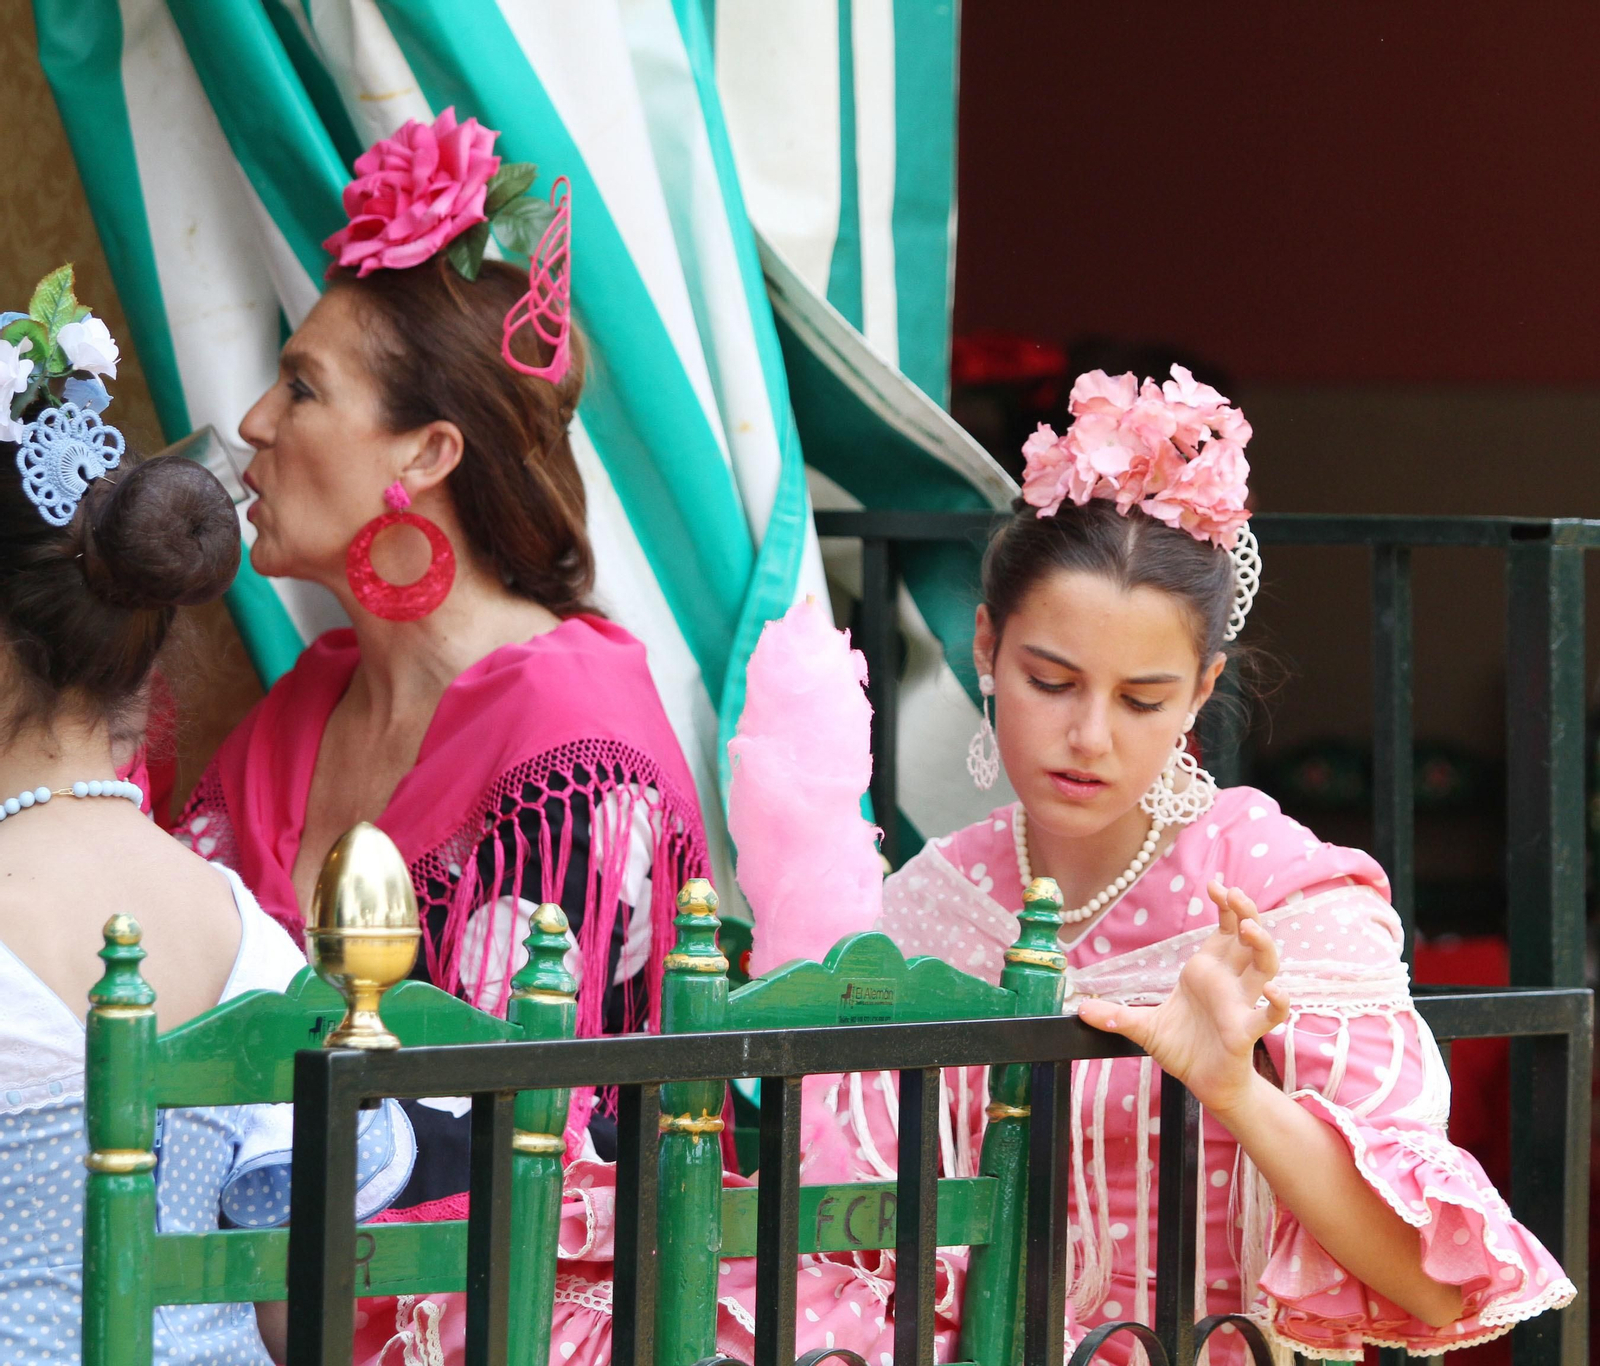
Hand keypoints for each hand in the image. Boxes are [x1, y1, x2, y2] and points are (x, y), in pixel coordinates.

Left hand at [1077, 881, 1289, 1116]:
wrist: (1203, 1084)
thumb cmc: (1182, 1048)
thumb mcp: (1142, 1028)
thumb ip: (1114, 1015)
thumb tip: (1079, 1010)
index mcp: (1207, 971)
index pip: (1225, 930)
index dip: (1227, 907)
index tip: (1216, 886)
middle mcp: (1229, 982)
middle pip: (1249, 939)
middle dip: (1246, 914)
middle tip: (1235, 896)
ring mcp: (1240, 1005)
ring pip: (1265, 967)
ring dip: (1262, 946)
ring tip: (1250, 930)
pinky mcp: (1246, 1031)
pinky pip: (1270, 1014)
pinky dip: (1278, 1002)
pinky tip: (1273, 991)